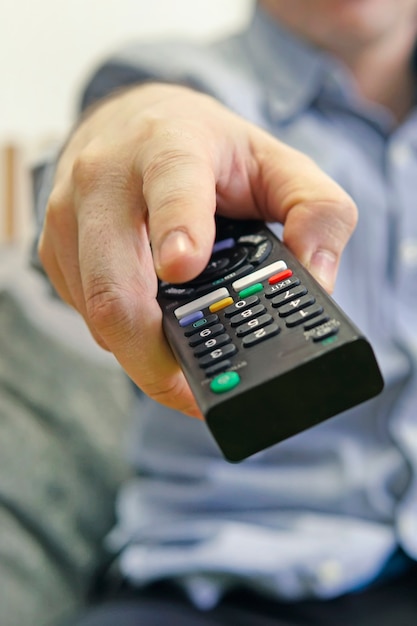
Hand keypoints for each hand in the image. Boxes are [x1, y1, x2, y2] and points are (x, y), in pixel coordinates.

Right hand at [38, 83, 356, 417]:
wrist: (135, 123)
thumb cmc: (208, 150)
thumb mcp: (278, 164)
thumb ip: (318, 213)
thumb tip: (318, 280)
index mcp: (169, 147)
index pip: (170, 185)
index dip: (177, 228)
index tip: (184, 269)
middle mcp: (106, 179)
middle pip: (114, 282)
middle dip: (153, 349)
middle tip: (197, 384)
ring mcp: (71, 216)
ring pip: (96, 309)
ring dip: (140, 350)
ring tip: (184, 359)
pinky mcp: (55, 249)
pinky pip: (86, 311)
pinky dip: (123, 334)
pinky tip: (154, 325)